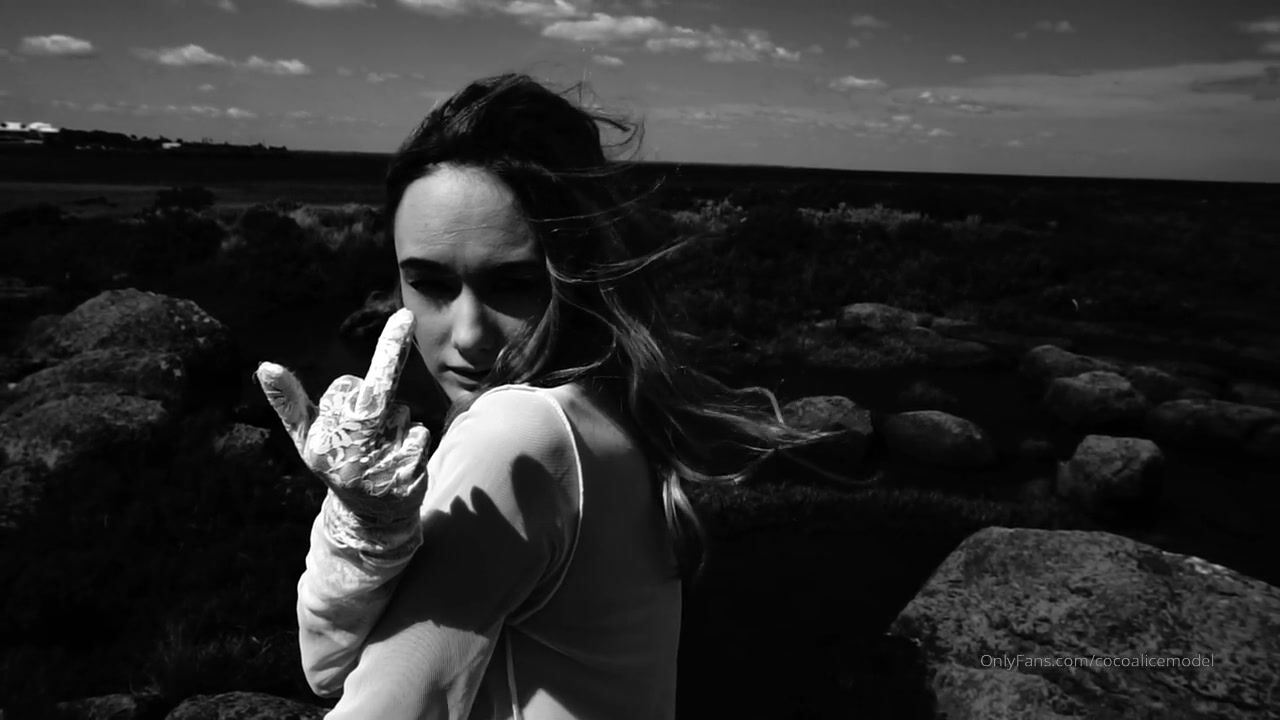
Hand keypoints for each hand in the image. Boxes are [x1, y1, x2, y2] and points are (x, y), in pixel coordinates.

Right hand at [255, 308, 429, 527]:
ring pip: (402, 414)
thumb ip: (289, 402)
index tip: (361, 330)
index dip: (359, 365)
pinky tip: (401, 462)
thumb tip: (263, 366)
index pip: (341, 391)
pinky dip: (416, 441)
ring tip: (383, 449)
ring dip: (399, 422)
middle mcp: (344, 455)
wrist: (369, 519)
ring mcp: (376, 470)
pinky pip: (420, 436)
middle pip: (376, 393)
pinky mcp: (405, 480)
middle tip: (404, 318)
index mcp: (318, 442)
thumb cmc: (336, 463)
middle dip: (391, 349)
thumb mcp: (306, 438)